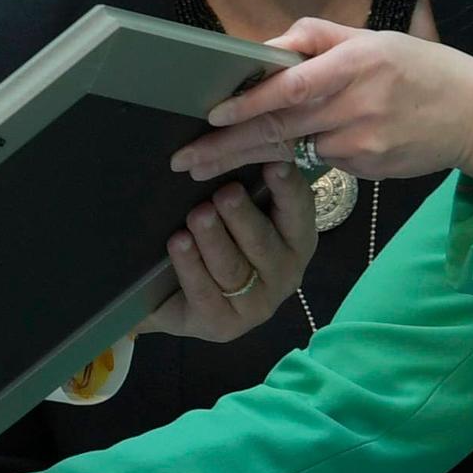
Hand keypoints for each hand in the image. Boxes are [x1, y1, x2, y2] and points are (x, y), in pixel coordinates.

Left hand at [137, 163, 316, 343]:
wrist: (173, 298)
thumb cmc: (214, 245)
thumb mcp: (233, 215)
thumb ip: (246, 188)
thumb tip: (245, 147)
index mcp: (297, 241)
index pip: (299, 212)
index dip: (287, 188)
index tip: (274, 164)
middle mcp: (286, 274)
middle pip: (264, 243)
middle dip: (242, 217)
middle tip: (224, 192)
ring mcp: (257, 305)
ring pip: (233, 268)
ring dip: (213, 239)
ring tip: (197, 215)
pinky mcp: (224, 326)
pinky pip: (206, 292)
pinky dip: (190, 265)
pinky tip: (178, 243)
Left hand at [179, 17, 472, 185]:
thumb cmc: (416, 68)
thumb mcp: (370, 39)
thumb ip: (313, 39)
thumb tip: (261, 50)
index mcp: (357, 63)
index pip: (293, 86)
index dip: (250, 102)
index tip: (212, 115)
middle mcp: (358, 105)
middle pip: (281, 128)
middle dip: (226, 147)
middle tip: (183, 160)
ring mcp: (363, 143)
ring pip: (295, 150)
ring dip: (248, 160)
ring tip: (203, 166)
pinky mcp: (368, 170)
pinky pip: (322, 163)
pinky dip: (299, 158)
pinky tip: (281, 158)